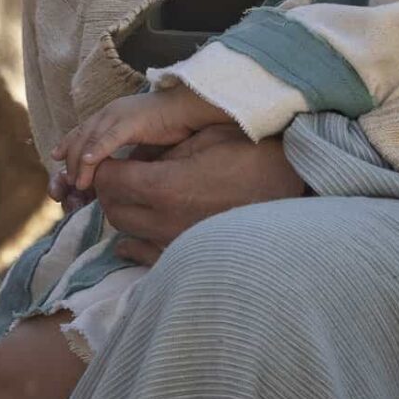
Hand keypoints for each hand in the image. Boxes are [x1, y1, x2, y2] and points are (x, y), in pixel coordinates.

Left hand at [54, 86, 224, 193]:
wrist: (191, 108)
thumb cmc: (171, 125)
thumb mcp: (142, 140)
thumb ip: (127, 153)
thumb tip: (119, 173)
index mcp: (111, 115)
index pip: (81, 132)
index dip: (67, 146)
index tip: (56, 163)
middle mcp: (110, 113)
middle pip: (80, 137)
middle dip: (70, 162)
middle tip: (64, 185)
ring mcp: (119, 115)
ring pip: (91, 140)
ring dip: (81, 163)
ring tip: (77, 184)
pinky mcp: (132, 121)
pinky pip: (110, 138)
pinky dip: (97, 151)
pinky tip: (89, 164)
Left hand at [91, 123, 307, 264]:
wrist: (293, 190)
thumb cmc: (252, 157)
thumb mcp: (204, 140)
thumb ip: (162, 152)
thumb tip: (134, 162)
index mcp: (165, 186)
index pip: (109, 179)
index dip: (105, 165)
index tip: (112, 157)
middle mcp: (164, 221)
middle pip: (112, 208)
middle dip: (109, 188)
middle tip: (120, 173)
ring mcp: (176, 245)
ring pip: (125, 232)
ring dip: (123, 212)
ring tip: (135, 196)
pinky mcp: (187, 258)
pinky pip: (144, 256)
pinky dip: (134, 243)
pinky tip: (135, 234)